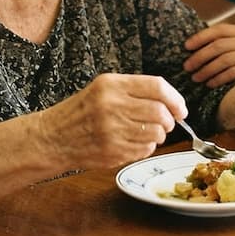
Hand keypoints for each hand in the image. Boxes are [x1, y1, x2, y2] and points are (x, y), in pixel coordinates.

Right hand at [38, 73, 185, 167]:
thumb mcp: (104, 89)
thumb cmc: (82, 111)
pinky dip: (146, 148)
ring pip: (156, 133)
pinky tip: (133, 143)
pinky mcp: (112, 151)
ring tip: (146, 133)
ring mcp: (112, 130)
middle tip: (166, 124)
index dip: (175, 99)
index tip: (181, 109)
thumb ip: (135, 91)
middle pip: (160, 112)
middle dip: (170, 121)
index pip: (157, 86)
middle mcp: (112, 105)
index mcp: (112, 84)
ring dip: (158, 136)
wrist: (53, 137)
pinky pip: (144, 150)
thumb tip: (172, 103)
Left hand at [184, 23, 234, 87]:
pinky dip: (218, 77)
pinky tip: (211, 84)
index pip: (220, 30)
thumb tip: (223, 53)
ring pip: (222, 58)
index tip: (187, 46)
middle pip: (217, 44)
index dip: (201, 37)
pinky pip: (233, 71)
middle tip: (187, 66)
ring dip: (206, 68)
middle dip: (199, 55)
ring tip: (196, 77)